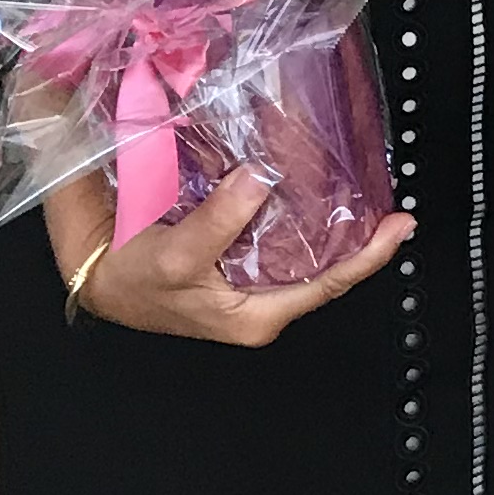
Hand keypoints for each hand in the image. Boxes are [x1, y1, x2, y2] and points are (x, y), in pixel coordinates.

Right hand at [42, 165, 410, 345]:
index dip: (369, 255)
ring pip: (304, 246)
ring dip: (330, 217)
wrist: (93, 274)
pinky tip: (310, 179)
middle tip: (387, 197)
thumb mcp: (177, 256)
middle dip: (357, 234)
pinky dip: (296, 206)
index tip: (400, 224)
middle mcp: (262, 300)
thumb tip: (261, 181)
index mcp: (257, 316)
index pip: (329, 284)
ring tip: (363, 184)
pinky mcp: (236, 253)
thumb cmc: (131, 278)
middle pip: (325, 266)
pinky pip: (278, 231)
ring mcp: (251, 277)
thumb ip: (220, 222)